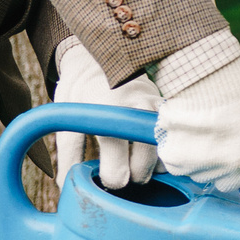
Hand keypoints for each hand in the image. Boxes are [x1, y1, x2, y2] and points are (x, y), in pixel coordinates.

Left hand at [52, 38, 162, 189]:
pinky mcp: (165, 103)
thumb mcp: (67, 120)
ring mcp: (155, 104)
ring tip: (137, 162)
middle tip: (124, 173)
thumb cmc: (80, 91)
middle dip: (136, 176)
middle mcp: (136, 108)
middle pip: (146, 163)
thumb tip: (68, 185)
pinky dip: (164, 150)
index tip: (109, 179)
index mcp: (108, 114)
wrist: (99, 54)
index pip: (119, 164)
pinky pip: (172, 137)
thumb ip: (69, 155)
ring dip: (154, 164)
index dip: (114, 179)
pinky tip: (151, 151)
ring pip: (164, 152)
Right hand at [155, 54, 239, 208]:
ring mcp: (202, 168)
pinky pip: (182, 166)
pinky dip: (184, 153)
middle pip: (230, 184)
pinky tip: (192, 131)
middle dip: (231, 166)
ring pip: (205, 175)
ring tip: (210, 129)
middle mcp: (233, 171)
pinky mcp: (177, 161)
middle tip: (229, 136)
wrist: (205, 74)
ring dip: (207, 159)